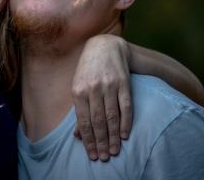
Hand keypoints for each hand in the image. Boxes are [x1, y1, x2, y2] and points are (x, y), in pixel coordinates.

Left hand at [72, 34, 131, 160]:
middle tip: (105, 157)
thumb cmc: (88, 69)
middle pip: (98, 121)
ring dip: (114, 136)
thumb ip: (79, 110)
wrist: (105, 46)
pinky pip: (126, 106)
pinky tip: (125, 135)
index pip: (84, 121)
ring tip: (115, 150)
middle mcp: (93, 88)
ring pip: (112, 116)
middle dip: (102, 142)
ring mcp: (109, 85)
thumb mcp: (78, 85)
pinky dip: (126, 122)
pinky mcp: (123, 83)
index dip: (89, 140)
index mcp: (78, 90)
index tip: (93, 155)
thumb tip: (77, 135)